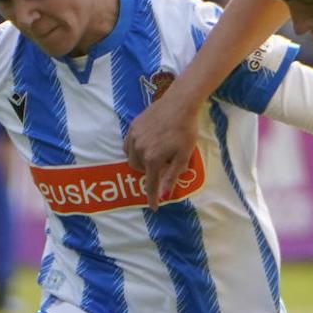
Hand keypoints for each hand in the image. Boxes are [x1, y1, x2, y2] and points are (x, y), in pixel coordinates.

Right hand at [123, 89, 200, 209]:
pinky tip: (145, 145)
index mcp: (153, 159)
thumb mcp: (183, 156)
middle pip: (139, 171)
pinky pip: (127, 145)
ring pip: (131, 158)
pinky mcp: (132, 127)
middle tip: (163, 164)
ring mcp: (133, 137)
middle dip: (149, 172)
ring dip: (141, 161)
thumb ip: (172, 176)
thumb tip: (163, 195)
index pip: (151, 184)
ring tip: (155, 154)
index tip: (154, 208)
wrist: (179, 104)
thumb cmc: (185, 131)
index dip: (152, 198)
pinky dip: (134, 150)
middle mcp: (139, 150)